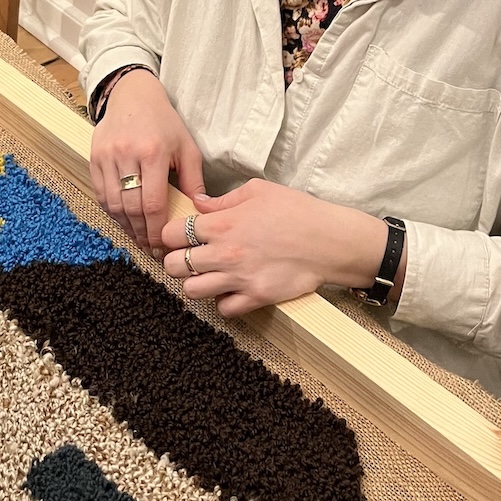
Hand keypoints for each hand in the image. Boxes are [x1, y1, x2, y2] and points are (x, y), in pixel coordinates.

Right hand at [89, 69, 205, 250]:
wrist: (132, 95)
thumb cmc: (164, 121)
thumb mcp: (186, 146)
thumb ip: (193, 180)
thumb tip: (199, 211)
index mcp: (153, 152)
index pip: (154, 203)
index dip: (157, 230)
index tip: (162, 246)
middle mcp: (127, 155)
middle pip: (132, 208)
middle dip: (142, 234)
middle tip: (151, 249)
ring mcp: (107, 156)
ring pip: (113, 204)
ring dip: (126, 226)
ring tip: (138, 238)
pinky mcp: (94, 157)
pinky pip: (101, 193)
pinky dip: (111, 212)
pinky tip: (123, 221)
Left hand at [161, 178, 402, 316]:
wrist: (330, 240)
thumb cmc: (297, 211)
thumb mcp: (258, 190)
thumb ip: (223, 199)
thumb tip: (199, 203)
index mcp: (222, 224)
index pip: (171, 233)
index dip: (171, 234)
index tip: (178, 236)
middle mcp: (224, 253)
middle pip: (174, 265)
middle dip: (177, 260)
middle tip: (190, 257)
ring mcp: (238, 278)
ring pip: (191, 291)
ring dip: (196, 283)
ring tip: (209, 275)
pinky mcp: (255, 297)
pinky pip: (223, 309)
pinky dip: (223, 302)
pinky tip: (232, 290)